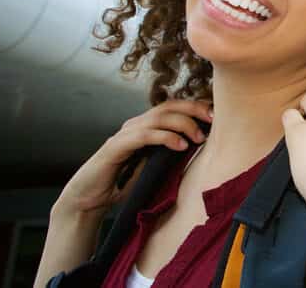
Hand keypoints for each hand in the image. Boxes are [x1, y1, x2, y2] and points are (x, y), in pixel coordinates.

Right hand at [54, 99, 211, 219]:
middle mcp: (135, 125)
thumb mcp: (155, 167)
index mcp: (145, 126)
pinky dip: (164, 137)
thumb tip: (202, 149)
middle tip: (213, 120)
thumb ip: (172, 155)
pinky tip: (180, 146)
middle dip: (194, 109)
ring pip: (158, 117)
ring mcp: (125, 134)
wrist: (88, 199)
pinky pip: (144, 135)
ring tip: (199, 138)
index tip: (217, 115)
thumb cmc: (123, 184)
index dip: (195, 107)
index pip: (173, 107)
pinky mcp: (115, 147)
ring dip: (183, 124)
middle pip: (169, 106)